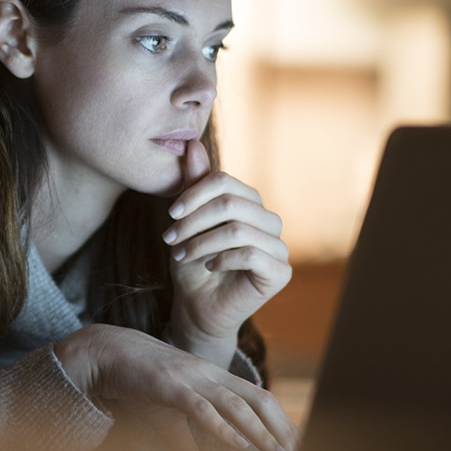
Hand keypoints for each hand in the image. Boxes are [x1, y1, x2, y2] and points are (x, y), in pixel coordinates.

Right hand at [55, 324, 298, 450]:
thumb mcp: (172, 410)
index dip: (282, 422)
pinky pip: (200, 408)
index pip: (260, 397)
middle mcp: (210, 374)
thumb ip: (191, 438)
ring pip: (236, 405)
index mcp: (214, 376)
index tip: (298, 446)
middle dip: (282, 429)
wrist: (108, 351)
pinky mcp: (169, 386)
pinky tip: (237, 444)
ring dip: (261, 433)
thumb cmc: (142, 380)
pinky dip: (220, 427)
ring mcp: (191, 378)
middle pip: (258, 400)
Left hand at [162, 140, 290, 363]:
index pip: (226, 181)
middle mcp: (268, 221)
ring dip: (202, 242)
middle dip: (194, 220)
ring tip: (181, 255)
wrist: (196, 307)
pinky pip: (252, 254)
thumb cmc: (192, 263)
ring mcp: (279, 247)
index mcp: (249, 204)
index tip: (169, 213)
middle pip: (232, 203)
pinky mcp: (280, 272)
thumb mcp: (187, 221)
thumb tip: (191, 143)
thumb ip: (193, 184)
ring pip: (239, 229)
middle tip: (171, 238)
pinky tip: (209, 267)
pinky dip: (223, 258)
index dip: (194, 193)